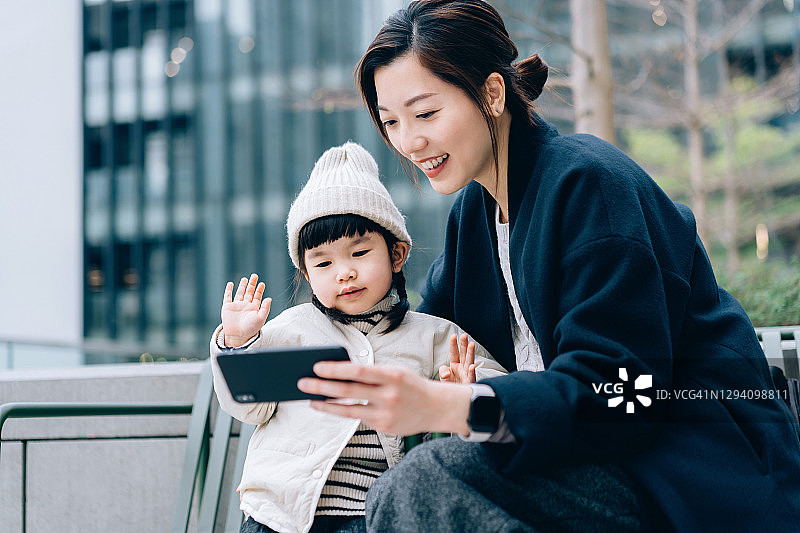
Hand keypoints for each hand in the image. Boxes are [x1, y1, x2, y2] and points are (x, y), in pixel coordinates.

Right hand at [221, 273, 271, 346]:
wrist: (238, 336)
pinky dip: (228, 290)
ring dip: (242, 286)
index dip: (260, 290)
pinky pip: (227, 297)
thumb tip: (269, 298)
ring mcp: (236, 306)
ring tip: (245, 279)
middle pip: (249, 292)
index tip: (262, 283)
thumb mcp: (260, 318)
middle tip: (254, 276)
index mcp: (254, 308)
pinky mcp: (227, 307)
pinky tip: (230, 284)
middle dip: (252, 284)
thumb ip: (265, 308)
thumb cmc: (250, 329)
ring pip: (240, 293)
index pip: (257, 296)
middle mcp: (245, 306)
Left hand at [297, 362, 471, 435]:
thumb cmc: (412, 386)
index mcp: (392, 375)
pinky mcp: (384, 427)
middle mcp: (389, 395)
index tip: (317, 366)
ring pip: (349, 410)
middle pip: (348, 391)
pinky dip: (344, 412)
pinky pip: (360, 418)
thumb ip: (372, 374)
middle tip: (303, 383)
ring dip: (326, 405)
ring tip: (310, 399)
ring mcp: (386, 414)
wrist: (438, 408)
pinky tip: (331, 408)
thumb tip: (341, 374)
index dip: (336, 369)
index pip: (358, 371)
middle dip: (322, 387)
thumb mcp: (395, 373)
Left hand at [439, 333, 475, 382]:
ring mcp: (467, 374)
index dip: (454, 344)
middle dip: (464, 344)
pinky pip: (471, 376)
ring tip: (471, 344)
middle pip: (463, 354)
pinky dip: (471, 372)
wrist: (456, 400)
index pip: (454, 352)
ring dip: (470, 353)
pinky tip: (471, 366)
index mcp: (455, 365)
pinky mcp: (469, 383)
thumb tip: (446, 373)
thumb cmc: (451, 387)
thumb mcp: (444, 378)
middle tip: (464, 336)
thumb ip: (443, 372)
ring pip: (469, 361)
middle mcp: (462, 368)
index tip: (453, 336)